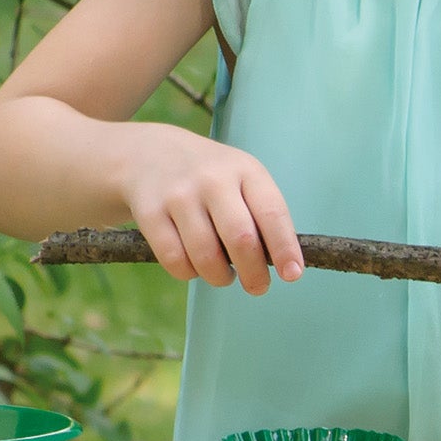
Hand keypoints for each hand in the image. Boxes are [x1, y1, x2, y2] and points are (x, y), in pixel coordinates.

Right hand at [112, 124, 301, 294]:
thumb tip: (281, 265)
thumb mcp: (241, 177)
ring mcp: (179, 195)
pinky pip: (175, 260)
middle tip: (258, 287)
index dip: (284, 248)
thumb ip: (261, 215)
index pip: (272, 213)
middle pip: (241, 239)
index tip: (292, 275)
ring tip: (224, 275)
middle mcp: (212, 179)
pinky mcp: (150, 213)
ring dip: (220, 277)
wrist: (148, 152)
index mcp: (244, 170)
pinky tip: (195, 266)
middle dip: (254, 274)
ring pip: (206, 256)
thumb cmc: (210, 176)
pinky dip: (189, 273)